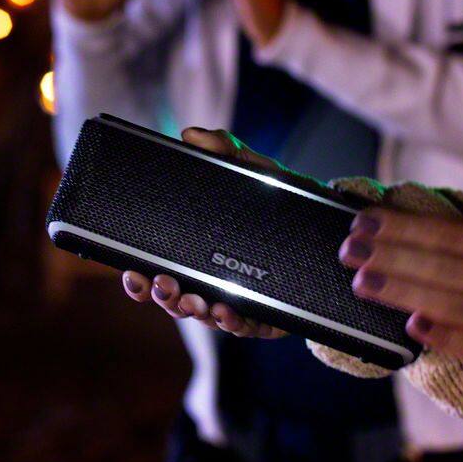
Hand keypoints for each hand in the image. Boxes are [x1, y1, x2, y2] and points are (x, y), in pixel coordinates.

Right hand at [118, 126, 286, 338]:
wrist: (331, 227)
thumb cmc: (280, 201)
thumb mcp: (253, 171)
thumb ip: (226, 149)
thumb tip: (192, 134)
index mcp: (198, 253)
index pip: (158, 270)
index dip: (140, 278)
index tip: (132, 272)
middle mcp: (212, 280)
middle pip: (174, 299)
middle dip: (163, 296)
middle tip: (163, 285)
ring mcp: (236, 300)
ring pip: (203, 316)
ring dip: (193, 311)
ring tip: (195, 302)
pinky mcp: (266, 315)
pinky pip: (243, 327)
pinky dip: (231, 322)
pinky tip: (226, 311)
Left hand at [339, 141, 462, 395]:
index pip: (452, 234)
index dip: (405, 228)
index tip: (366, 222)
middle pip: (442, 267)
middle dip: (389, 257)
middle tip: (347, 249)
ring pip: (449, 304)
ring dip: (400, 293)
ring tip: (360, 282)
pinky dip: (444, 337)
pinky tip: (410, 327)